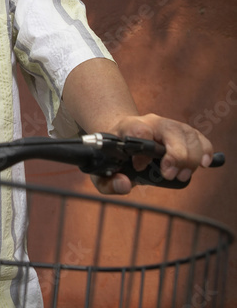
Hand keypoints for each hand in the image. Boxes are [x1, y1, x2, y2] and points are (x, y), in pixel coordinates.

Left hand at [91, 113, 213, 195]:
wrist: (122, 136)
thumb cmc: (113, 156)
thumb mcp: (102, 171)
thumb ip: (108, 182)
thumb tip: (124, 185)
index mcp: (128, 127)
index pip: (140, 131)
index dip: (143, 153)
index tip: (139, 166)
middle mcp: (151, 121)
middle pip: (172, 131)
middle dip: (176, 156)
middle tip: (169, 175)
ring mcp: (169, 124)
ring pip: (188, 135)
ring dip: (190, 158)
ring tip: (182, 175)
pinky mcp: (183, 132)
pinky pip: (199, 137)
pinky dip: (205, 150)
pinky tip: (204, 163)